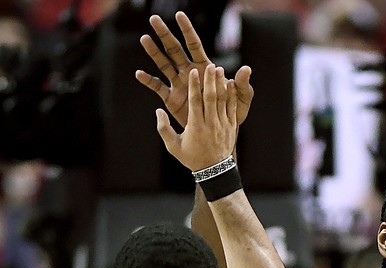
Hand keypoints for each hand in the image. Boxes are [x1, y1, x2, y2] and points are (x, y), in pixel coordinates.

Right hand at [135, 12, 252, 127]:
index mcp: (205, 68)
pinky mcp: (172, 99)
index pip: (194, 45)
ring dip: (154, 52)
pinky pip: (158, 88)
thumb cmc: (234, 114)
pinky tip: (139, 74)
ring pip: (164, 64)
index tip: (179, 16)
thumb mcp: (240, 100)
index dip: (188, 30)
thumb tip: (246, 69)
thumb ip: (241, 85)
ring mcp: (179, 84)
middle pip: (175, 50)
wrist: (221, 134)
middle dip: (165, 34)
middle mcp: (190, 72)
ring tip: (144, 39)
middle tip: (154, 19)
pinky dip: (149, 81)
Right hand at [156, 64, 237, 171]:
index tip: (193, 72)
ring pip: (222, 101)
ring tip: (219, 69)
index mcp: (196, 127)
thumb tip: (158, 110)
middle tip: (210, 65)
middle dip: (210, 81)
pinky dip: (232, 95)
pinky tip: (230, 83)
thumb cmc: (191, 157)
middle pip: (211, 99)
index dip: (194, 87)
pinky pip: (232, 108)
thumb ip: (164, 128)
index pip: (195, 103)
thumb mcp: (173, 146)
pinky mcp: (231, 126)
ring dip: (221, 85)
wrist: (214, 170)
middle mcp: (210, 124)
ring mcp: (222, 125)